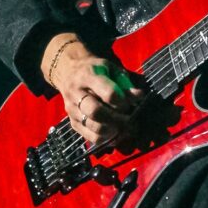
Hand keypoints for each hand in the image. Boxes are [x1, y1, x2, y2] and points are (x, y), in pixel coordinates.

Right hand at [41, 34, 145, 148]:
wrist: (68, 71)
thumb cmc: (95, 69)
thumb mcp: (110, 68)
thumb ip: (124, 82)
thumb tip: (139, 97)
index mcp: (88, 76)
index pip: (108, 94)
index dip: (123, 102)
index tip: (131, 103)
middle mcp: (76, 93)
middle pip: (97, 112)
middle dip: (118, 119)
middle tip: (131, 120)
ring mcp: (72, 110)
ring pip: (94, 127)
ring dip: (114, 131)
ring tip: (126, 128)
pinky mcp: (73, 123)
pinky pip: (91, 137)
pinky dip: (107, 139)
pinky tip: (116, 133)